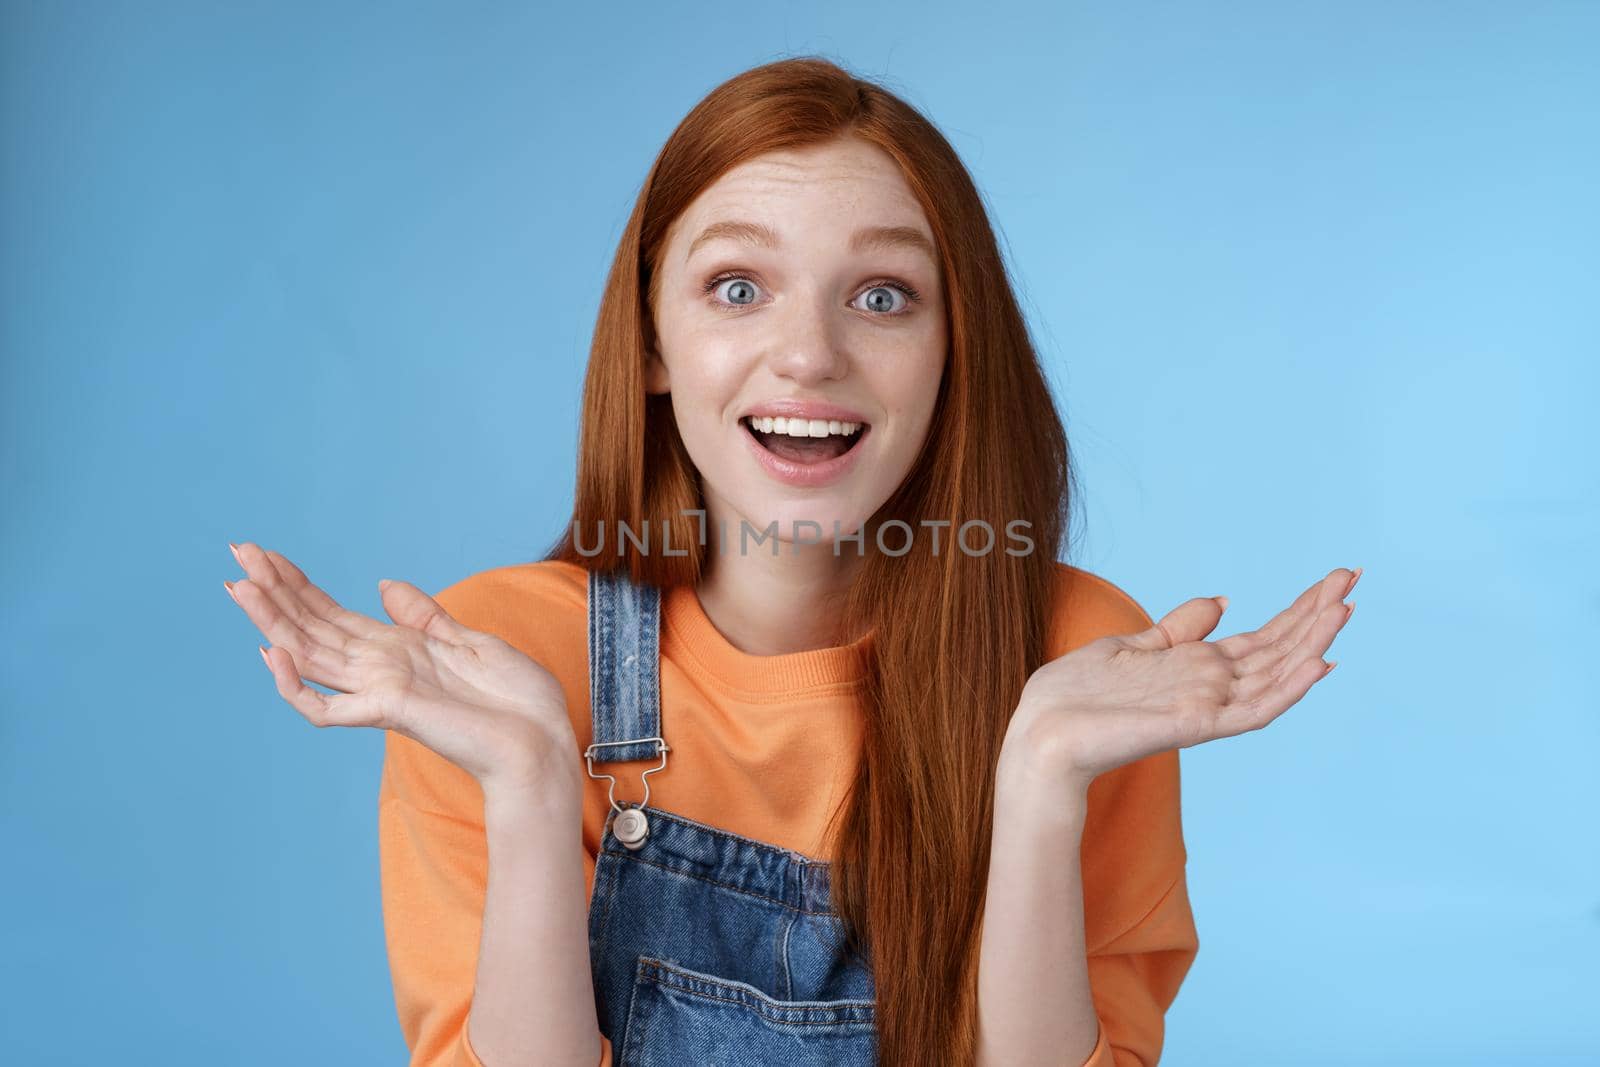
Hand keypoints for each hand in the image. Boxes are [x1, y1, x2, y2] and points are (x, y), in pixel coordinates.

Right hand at [224, 541, 580, 795]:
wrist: (543, 742)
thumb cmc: (516, 700)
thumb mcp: (470, 640)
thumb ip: (423, 615)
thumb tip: (384, 584)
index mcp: (396, 649)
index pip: (332, 613)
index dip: (297, 585)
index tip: (264, 554)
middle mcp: (379, 669)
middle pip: (311, 627)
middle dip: (274, 591)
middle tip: (238, 552)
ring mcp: (379, 691)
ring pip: (309, 656)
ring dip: (273, 621)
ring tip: (239, 586)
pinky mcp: (387, 712)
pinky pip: (326, 708)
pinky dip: (297, 685)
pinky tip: (275, 652)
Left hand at [1007, 566, 1360, 789]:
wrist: (1042, 733)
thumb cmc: (1078, 694)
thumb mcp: (1133, 643)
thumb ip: (1180, 627)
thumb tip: (1221, 600)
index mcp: (1199, 666)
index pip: (1264, 637)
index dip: (1300, 609)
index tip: (1335, 579)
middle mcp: (1212, 687)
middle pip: (1279, 649)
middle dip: (1318, 615)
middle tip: (1355, 577)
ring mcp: (1207, 707)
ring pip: (1275, 675)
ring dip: (1312, 642)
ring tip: (1345, 609)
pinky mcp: (1194, 726)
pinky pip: (1252, 711)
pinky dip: (1287, 690)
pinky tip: (1316, 663)